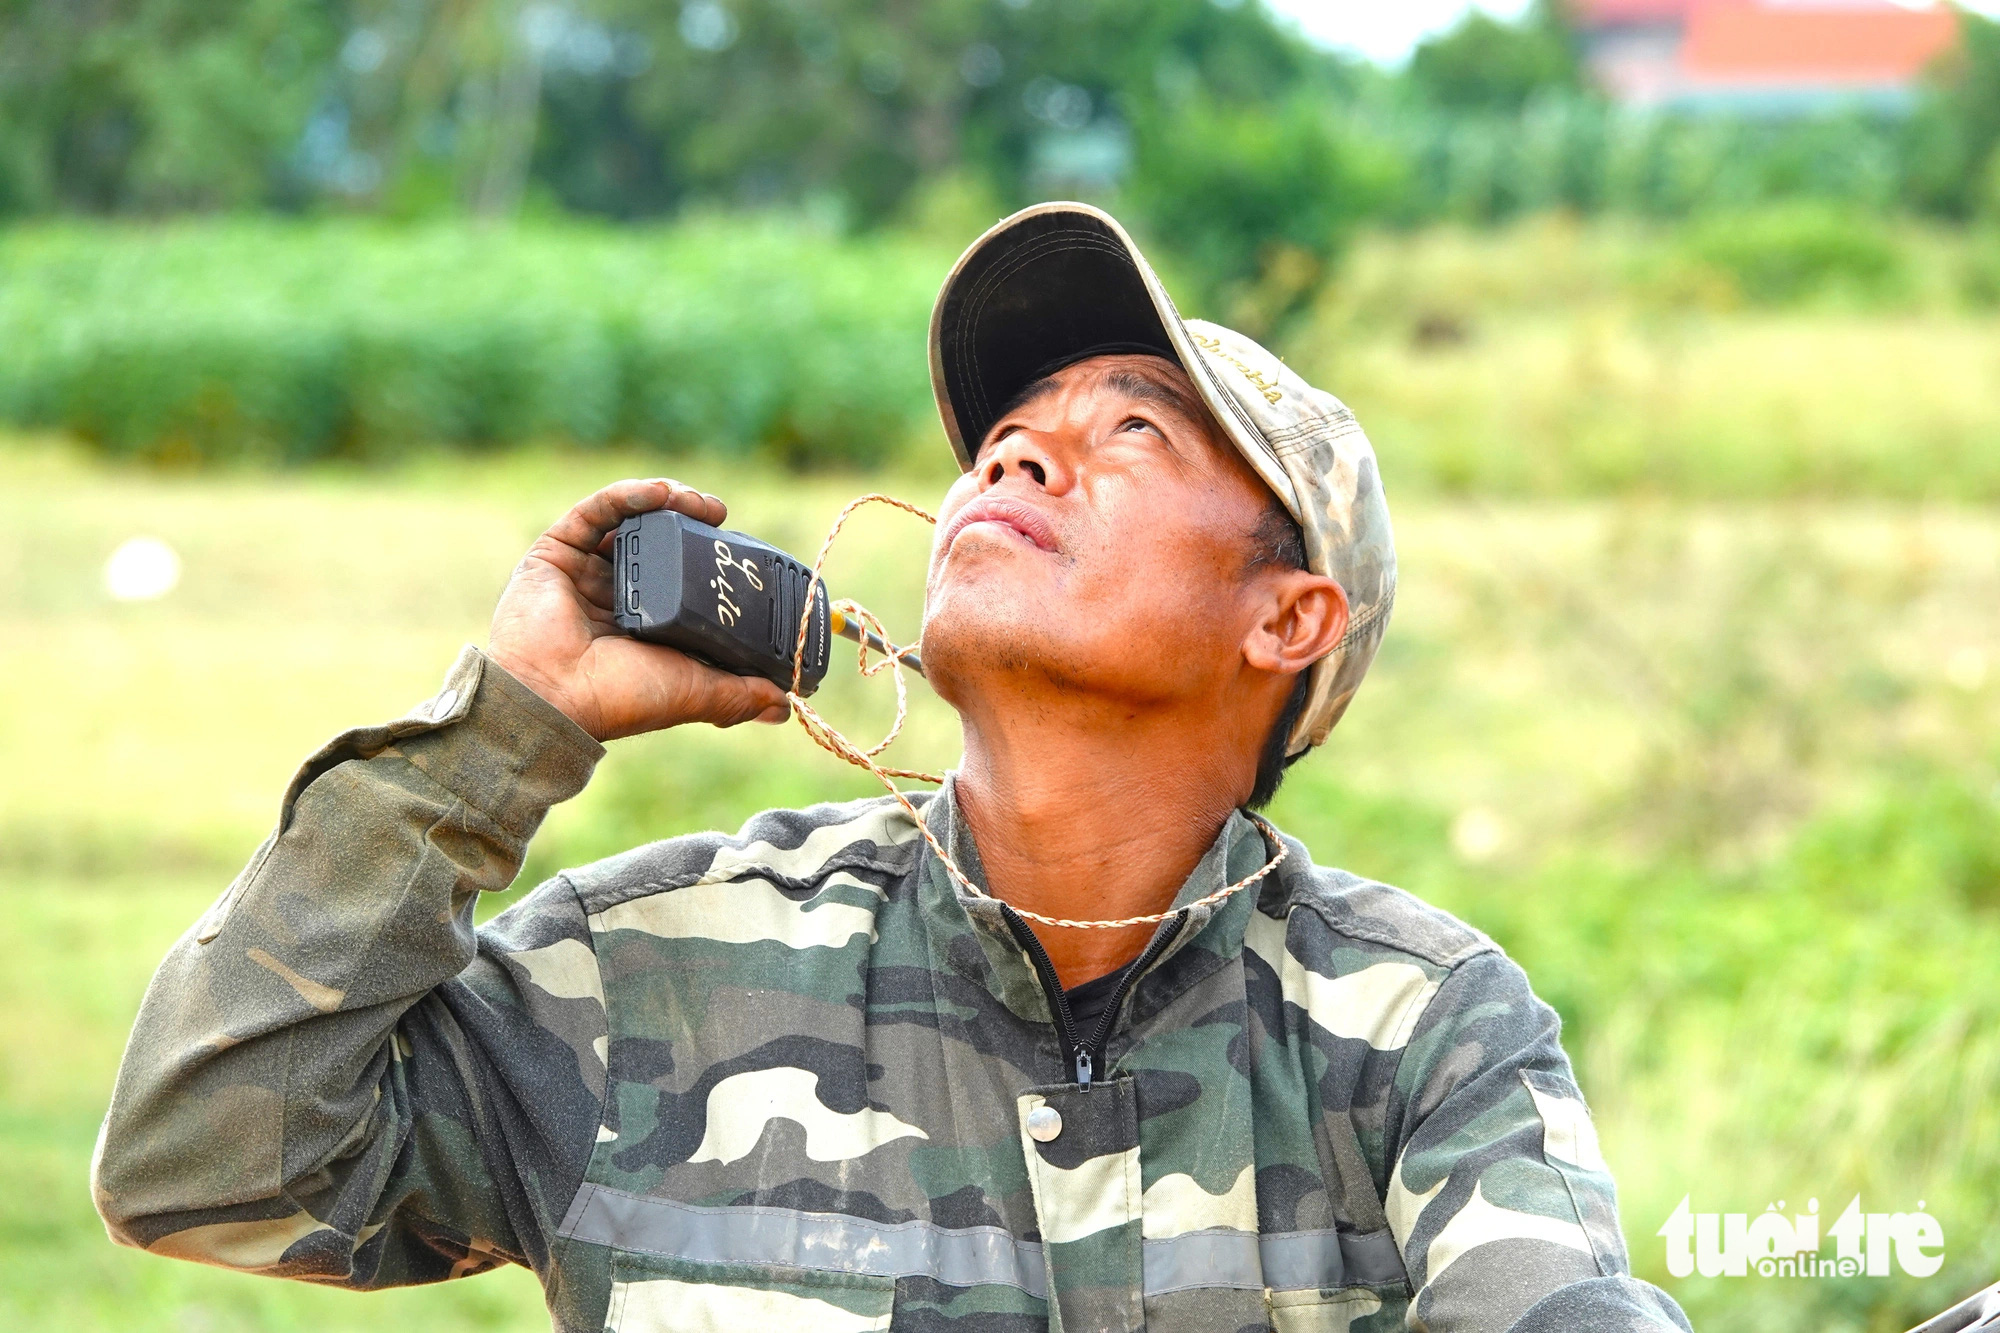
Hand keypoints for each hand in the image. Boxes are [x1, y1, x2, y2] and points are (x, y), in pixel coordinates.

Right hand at [487, 479, 791, 741]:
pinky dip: (627, 495)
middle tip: (720, 516)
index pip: (681, 582)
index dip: (710, 564)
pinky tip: (660, 492)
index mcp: (643, 626)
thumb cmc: (620, 699)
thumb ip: (741, 693)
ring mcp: (583, 573)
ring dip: (666, 502)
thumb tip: (787, 704)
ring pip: (628, 522)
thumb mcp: (697, 692)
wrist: (554, 697)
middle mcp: (612, 596)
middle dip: (691, 525)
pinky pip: (594, 512)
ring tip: (699, 502)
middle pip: (657, 545)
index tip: (741, 553)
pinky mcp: (555, 553)